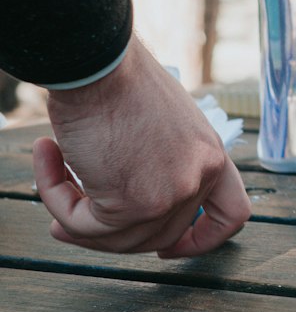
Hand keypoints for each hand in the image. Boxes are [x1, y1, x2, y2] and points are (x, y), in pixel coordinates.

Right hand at [33, 35, 251, 257]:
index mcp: (211, 156)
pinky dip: (56, 196)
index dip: (203, 240)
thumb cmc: (121, 81)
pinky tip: (46, 154)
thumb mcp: (163, 125)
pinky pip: (83, 225)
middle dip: (109, 232)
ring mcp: (169, 195)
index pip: (232, 215)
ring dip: (73, 213)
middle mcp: (197, 178)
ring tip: (51, 171)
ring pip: (116, 239)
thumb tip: (118, 212)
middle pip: (157, 235)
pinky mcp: (132, 204)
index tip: (171, 251)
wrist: (100, 60)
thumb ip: (159, 165)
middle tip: (68, 218)